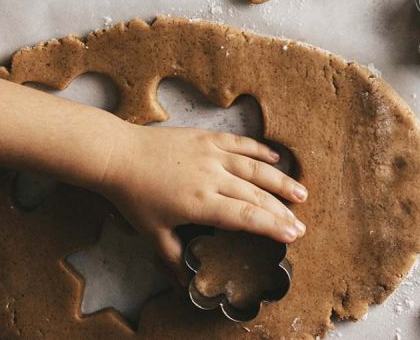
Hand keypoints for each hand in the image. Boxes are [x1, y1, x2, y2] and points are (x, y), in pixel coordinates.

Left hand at [97, 124, 307, 284]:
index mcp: (201, 203)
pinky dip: (260, 149)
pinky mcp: (207, 137)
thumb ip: (173, 257)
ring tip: (301, 193)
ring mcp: (211, 155)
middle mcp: (211, 178)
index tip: (292, 235)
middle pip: (256, 196)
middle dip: (282, 211)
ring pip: (255, 168)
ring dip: (280, 181)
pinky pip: (240, 143)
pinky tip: (276, 158)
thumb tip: (185, 282)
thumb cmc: (134, 196)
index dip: (272, 227)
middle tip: (301, 224)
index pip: (246, 218)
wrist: (118, 155)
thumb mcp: (153, 233)